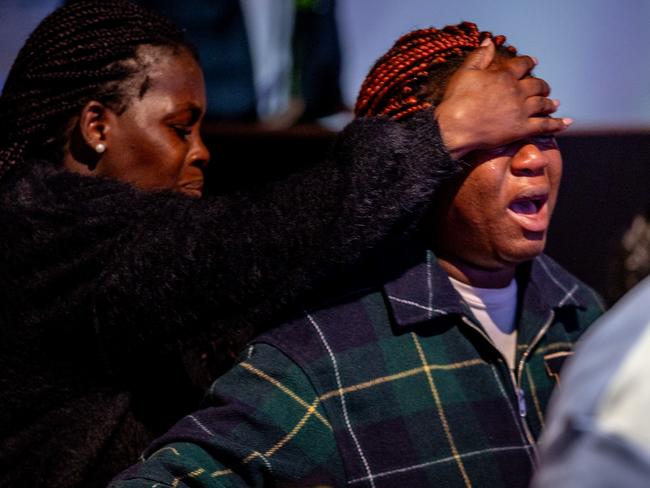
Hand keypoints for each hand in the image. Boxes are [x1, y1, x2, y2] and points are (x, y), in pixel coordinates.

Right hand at [434, 39, 570, 159]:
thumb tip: (489, 42)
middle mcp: (516, 92)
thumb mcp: (465, 73)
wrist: (454, 128)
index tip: (533, 62)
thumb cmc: (456, 101)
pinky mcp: (521, 129)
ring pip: (542, 104)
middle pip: (537, 85)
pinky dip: (557, 124)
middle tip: (544, 87)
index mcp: (504, 76)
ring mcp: (521, 111)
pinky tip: (566, 123)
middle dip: (542, 85)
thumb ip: (479, 56)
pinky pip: (544, 126)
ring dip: (550, 102)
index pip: (522, 65)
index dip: (529, 62)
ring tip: (554, 103)